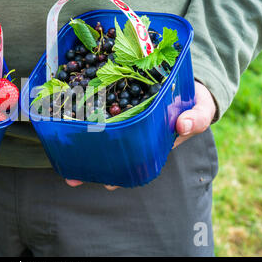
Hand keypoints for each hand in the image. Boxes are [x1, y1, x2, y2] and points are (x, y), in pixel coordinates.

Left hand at [65, 81, 216, 189]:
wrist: (184, 77)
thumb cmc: (193, 102)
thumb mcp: (201, 110)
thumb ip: (196, 118)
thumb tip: (183, 125)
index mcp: (151, 141)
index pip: (133, 161)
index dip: (120, 174)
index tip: (108, 184)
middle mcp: (133, 132)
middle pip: (109, 150)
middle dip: (91, 163)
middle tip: (73, 178)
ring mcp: (123, 116)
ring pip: (99, 131)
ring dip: (80, 139)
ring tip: (59, 152)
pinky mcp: (115, 97)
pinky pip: (98, 103)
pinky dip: (83, 108)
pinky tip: (64, 111)